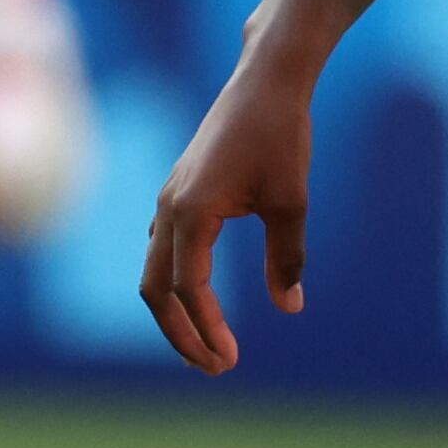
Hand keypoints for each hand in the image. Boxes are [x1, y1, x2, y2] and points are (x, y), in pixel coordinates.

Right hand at [138, 66, 315, 375]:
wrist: (266, 80)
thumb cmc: (281, 134)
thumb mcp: (292, 200)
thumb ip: (288, 257)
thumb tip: (290, 307)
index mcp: (191, 212)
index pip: (189, 290)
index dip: (207, 330)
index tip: (231, 360)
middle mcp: (169, 209)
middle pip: (156, 290)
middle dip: (181, 335)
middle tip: (216, 368)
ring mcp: (169, 200)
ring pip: (155, 272)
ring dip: (176, 313)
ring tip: (206, 346)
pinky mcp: (179, 193)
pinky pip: (163, 250)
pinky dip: (175, 284)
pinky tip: (199, 299)